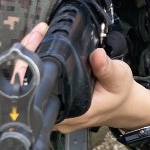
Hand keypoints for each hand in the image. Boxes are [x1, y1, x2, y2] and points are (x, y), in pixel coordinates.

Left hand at [14, 23, 149, 149]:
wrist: (122, 105)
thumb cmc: (120, 93)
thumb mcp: (119, 78)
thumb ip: (107, 69)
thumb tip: (96, 55)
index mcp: (72, 113)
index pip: (38, 96)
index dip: (30, 72)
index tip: (34, 48)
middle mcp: (58, 116)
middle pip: (27, 89)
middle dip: (27, 58)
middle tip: (37, 34)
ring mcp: (53, 113)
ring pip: (28, 87)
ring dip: (29, 59)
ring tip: (37, 35)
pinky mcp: (53, 105)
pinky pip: (35, 85)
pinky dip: (34, 64)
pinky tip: (37, 45)